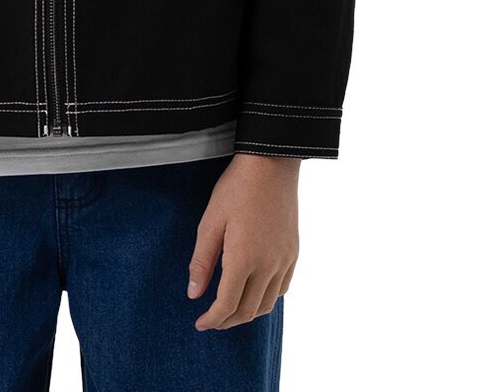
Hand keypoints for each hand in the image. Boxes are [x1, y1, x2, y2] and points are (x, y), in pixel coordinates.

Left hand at [187, 154, 299, 330]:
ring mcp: (284, 261)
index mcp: (244, 259)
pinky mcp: (293, 253)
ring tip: (230, 310)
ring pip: (267, 304)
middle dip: (227, 321)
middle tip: (211, 320)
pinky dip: (266, 299)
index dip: (212, 319)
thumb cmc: (236, 189)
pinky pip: (281, 289)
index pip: (227, 305)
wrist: (271, 165)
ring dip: (247, 313)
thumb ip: (202, 261)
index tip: (200, 324)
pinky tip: (253, 292)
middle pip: (248, 310)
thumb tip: (194, 294)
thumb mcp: (210, 222)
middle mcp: (268, 266)